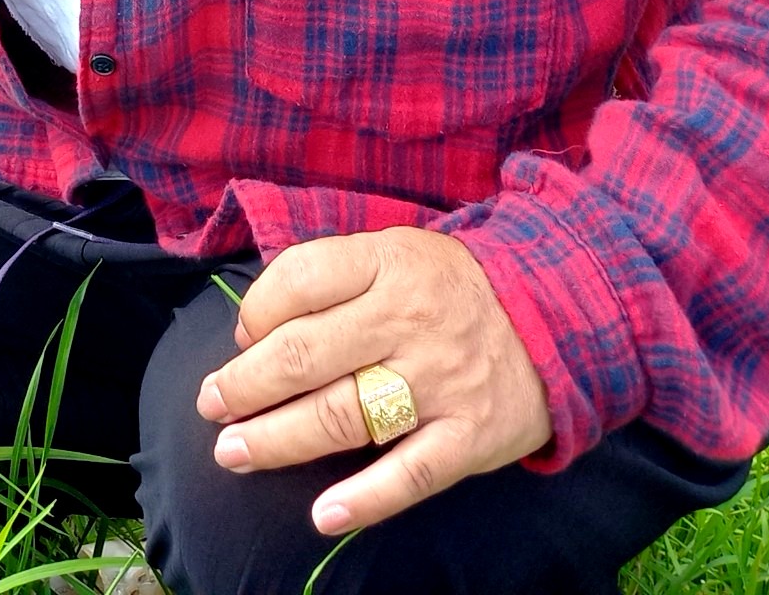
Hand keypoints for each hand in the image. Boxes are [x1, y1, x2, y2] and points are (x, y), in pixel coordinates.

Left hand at [193, 228, 551, 535]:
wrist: (558, 315)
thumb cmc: (449, 289)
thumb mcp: (395, 253)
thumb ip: (329, 278)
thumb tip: (251, 329)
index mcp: (387, 264)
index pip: (298, 280)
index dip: (254, 312)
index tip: (240, 338)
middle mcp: (409, 320)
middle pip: (304, 356)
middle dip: (244, 386)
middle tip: (210, 406)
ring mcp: (441, 381)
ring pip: (342, 415)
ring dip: (278, 439)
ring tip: (234, 451)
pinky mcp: (471, 435)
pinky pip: (412, 474)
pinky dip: (366, 498)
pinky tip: (324, 514)